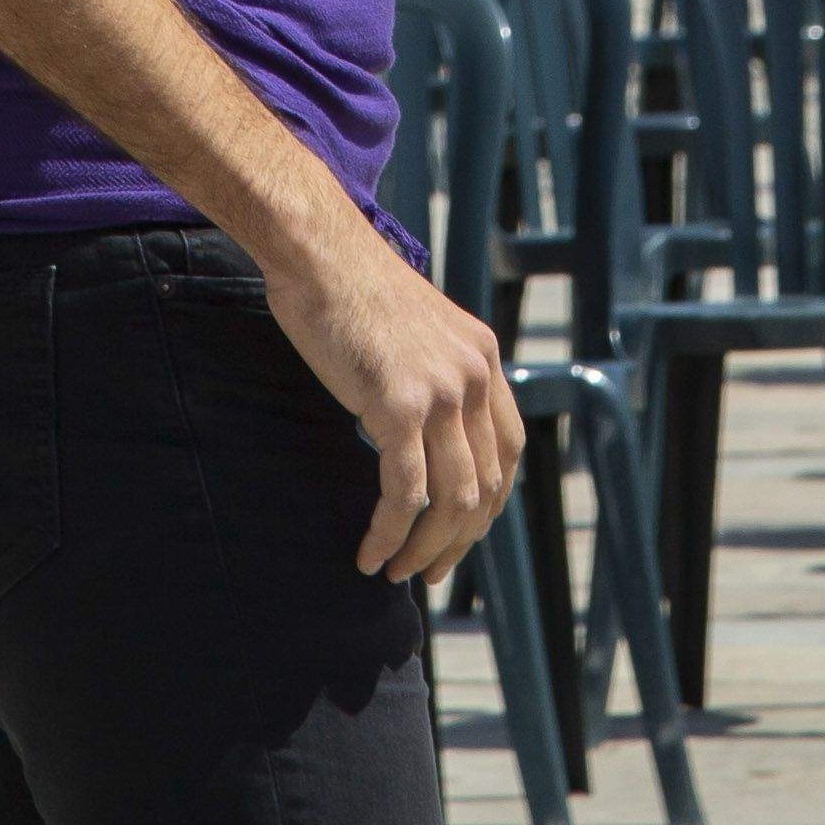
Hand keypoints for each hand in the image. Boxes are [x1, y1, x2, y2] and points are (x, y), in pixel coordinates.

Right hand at [265, 223, 523, 581]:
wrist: (318, 252)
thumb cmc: (350, 290)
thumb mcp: (416, 332)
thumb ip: (433, 375)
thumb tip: (422, 431)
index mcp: (484, 358)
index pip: (507, 452)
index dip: (486, 506)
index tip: (457, 538)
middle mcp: (475, 375)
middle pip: (486, 485)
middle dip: (459, 541)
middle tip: (428, 573)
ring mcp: (442, 390)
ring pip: (452, 499)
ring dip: (426, 549)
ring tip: (396, 572)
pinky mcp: (399, 403)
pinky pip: (405, 491)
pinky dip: (390, 533)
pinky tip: (369, 553)